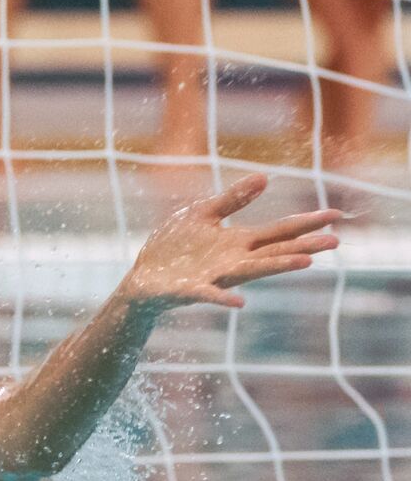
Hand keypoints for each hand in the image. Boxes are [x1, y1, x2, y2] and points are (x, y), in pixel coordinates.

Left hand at [119, 174, 340, 312]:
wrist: (144, 279)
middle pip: (275, 251)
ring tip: (306, 262)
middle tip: (335, 241)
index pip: (279, 230)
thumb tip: (265, 177)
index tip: (336, 214)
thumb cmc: (174, 247)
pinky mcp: (191, 290)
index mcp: (238, 242)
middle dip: (304, 245)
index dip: (306, 222)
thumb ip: (232, 199)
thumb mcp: (203, 214)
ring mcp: (215, 277)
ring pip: (252, 271)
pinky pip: (210, 295)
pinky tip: (239, 303)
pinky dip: (223, 298)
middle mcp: (234, 261)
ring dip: (278, 266)